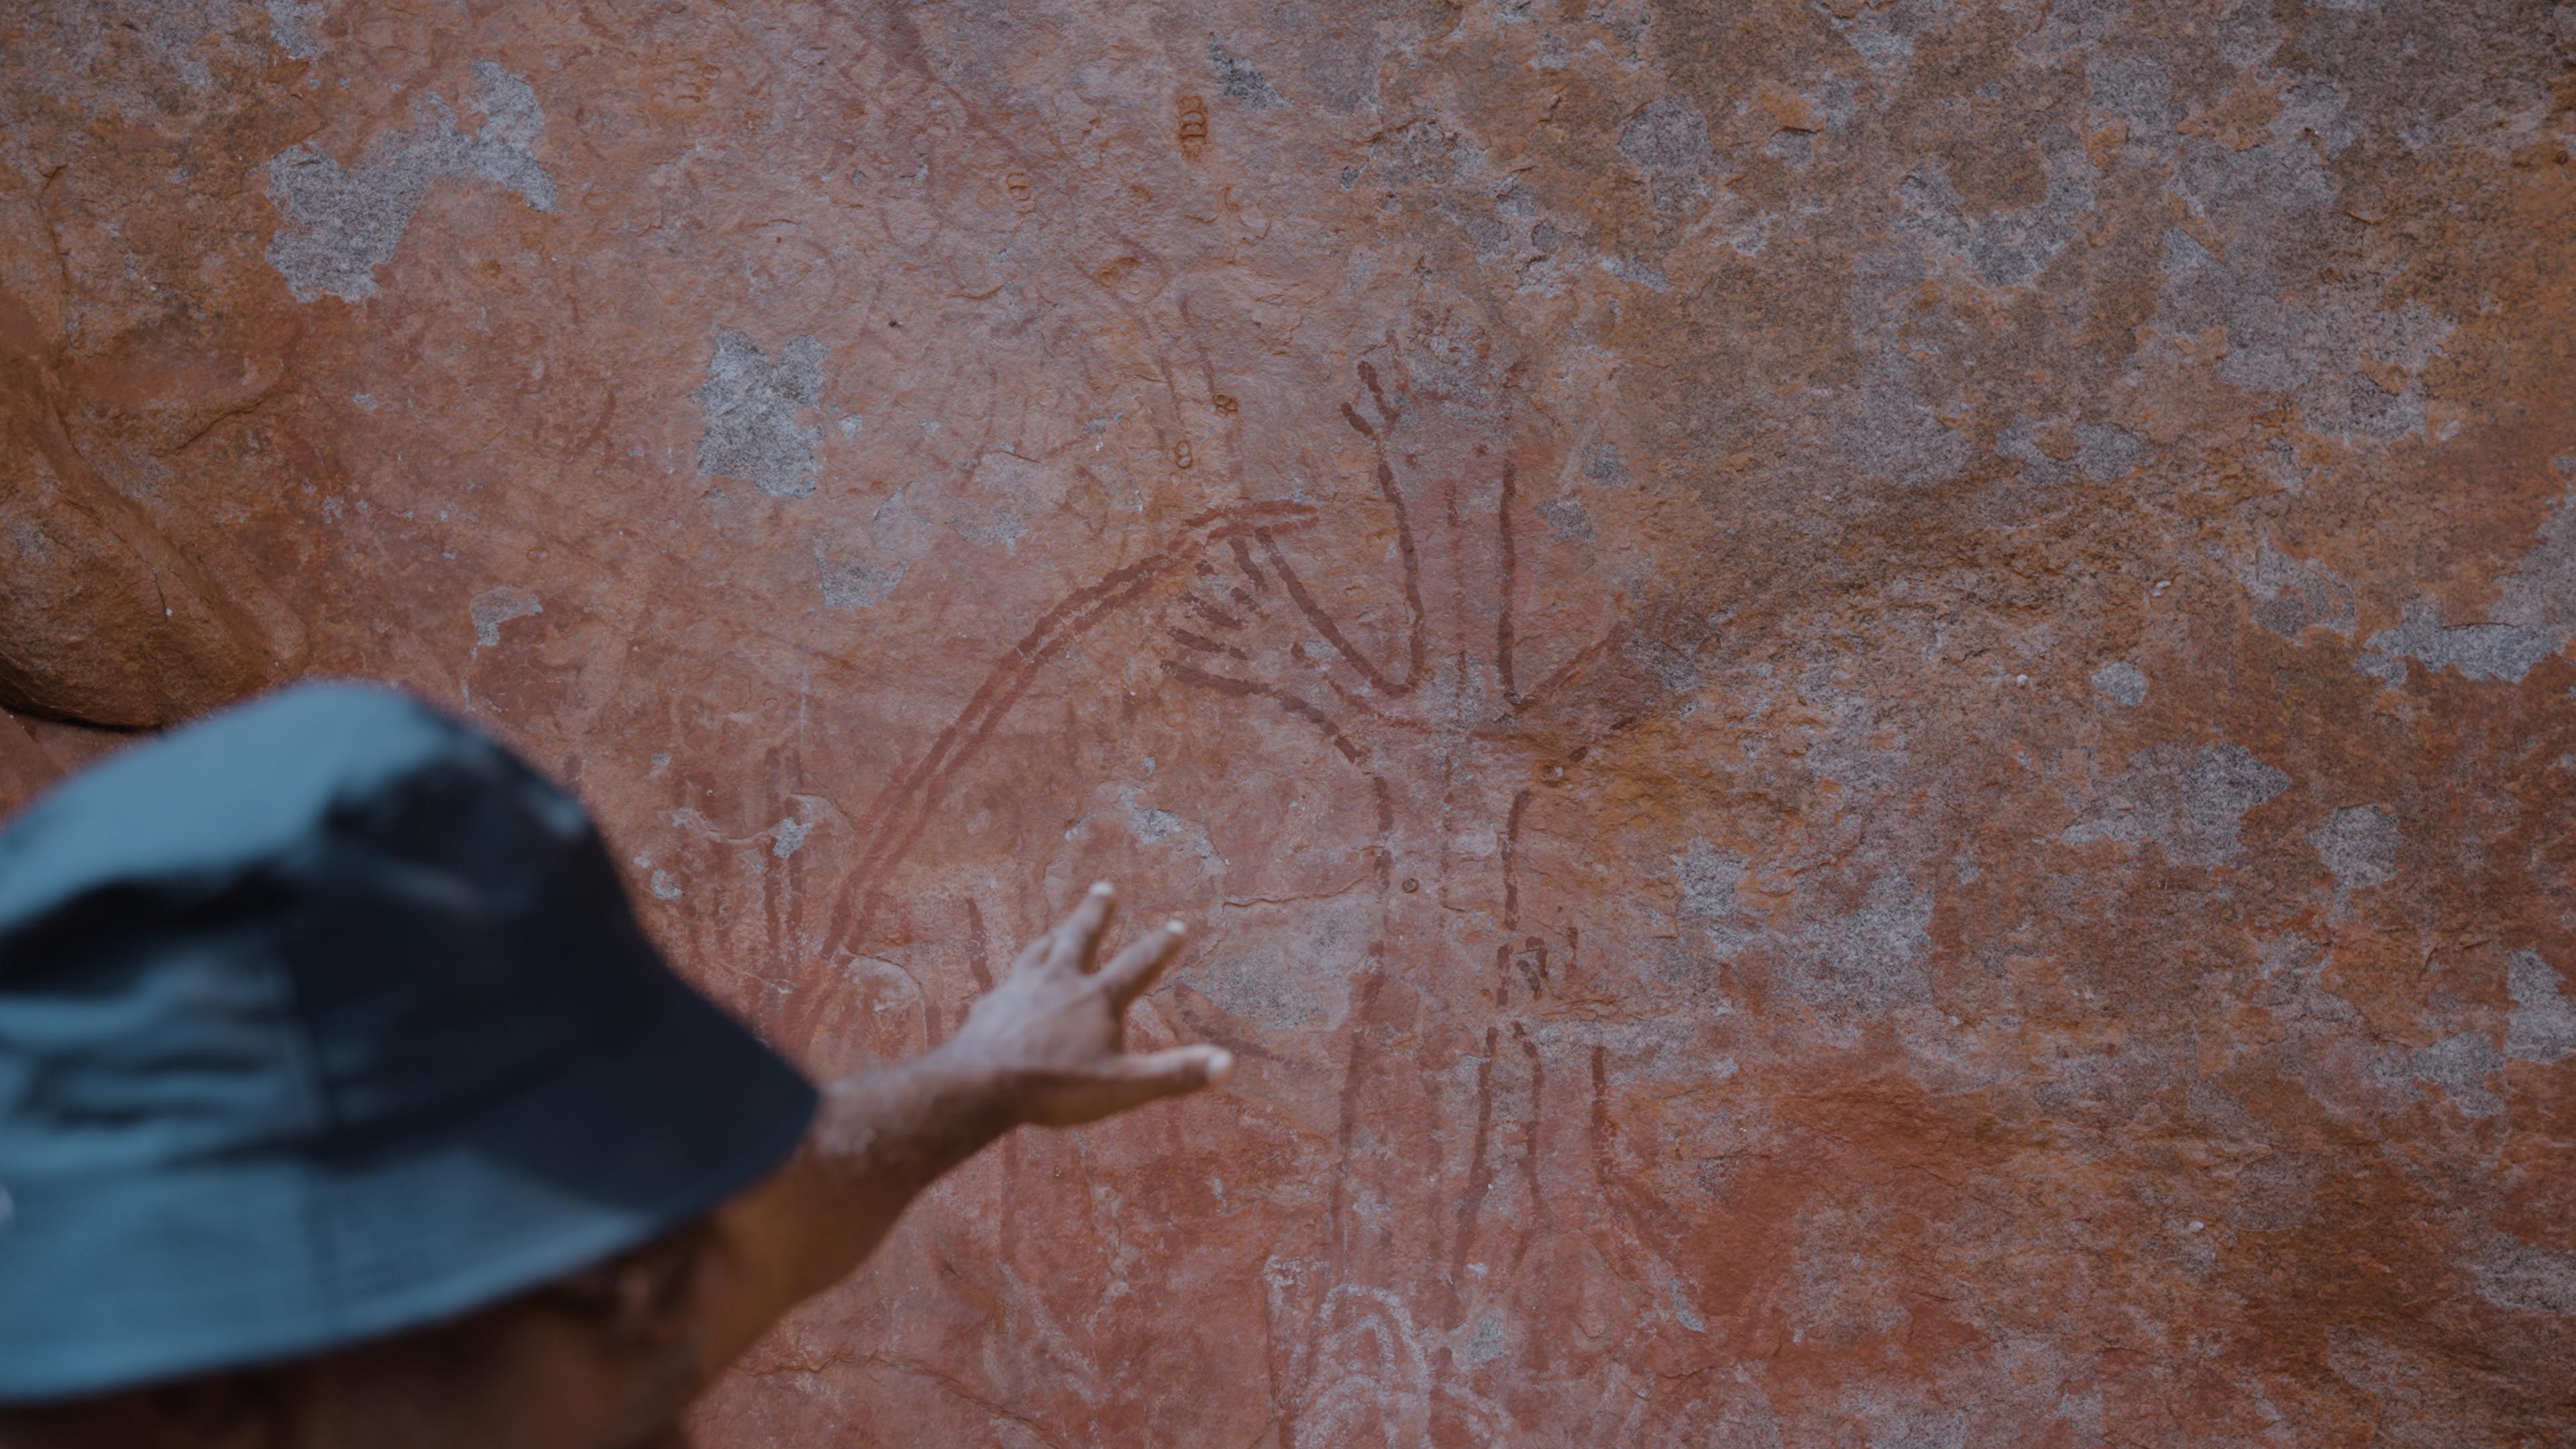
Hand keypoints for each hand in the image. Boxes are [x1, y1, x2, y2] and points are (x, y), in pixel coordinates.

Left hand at [939, 882, 1233, 1127]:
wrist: (978, 1084)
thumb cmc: (1054, 1086)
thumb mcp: (1124, 1087)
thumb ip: (1175, 1075)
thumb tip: (1228, 1065)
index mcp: (1096, 997)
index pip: (1138, 964)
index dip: (1161, 946)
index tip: (1178, 926)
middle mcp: (1058, 981)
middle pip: (1080, 936)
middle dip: (1096, 912)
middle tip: (1105, 887)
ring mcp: (1020, 989)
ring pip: (1039, 951)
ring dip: (1053, 937)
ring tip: (1055, 930)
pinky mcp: (991, 1007)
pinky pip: (1005, 984)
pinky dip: (1013, 979)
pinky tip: (1007, 987)